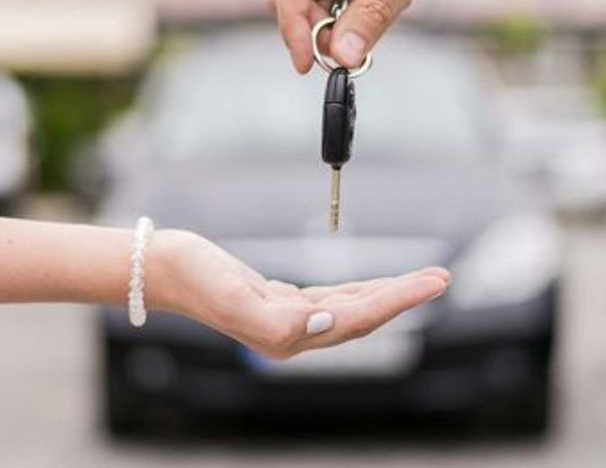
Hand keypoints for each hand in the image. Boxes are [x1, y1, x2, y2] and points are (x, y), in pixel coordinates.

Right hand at [149, 229, 449, 359]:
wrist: (163, 269)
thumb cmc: (194, 278)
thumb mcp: (232, 296)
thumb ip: (279, 319)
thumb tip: (327, 322)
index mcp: (289, 336)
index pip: (359, 318)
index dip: (399, 299)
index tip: (433, 281)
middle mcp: (295, 334)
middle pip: (364, 316)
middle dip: (405, 296)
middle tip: (442, 277)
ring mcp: (289, 320)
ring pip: (353, 308)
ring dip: (388, 293)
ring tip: (422, 278)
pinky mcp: (281, 303)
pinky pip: (333, 300)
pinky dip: (360, 290)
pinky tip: (374, 285)